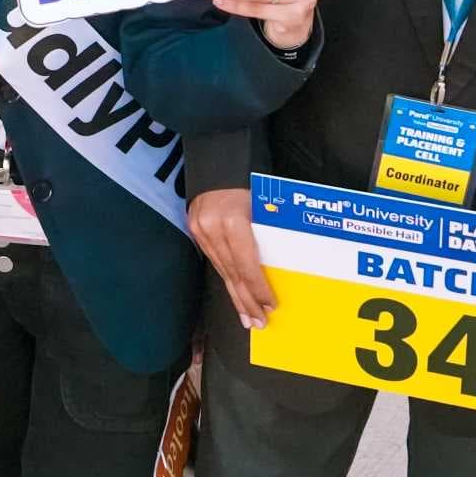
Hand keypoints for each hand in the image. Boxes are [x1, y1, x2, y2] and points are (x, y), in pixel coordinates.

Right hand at [188, 185, 275, 329]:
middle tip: (258, 323)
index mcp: (234, 221)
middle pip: (232, 273)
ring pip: (221, 270)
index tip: (270, 306)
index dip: (258, 290)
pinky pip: (214, 259)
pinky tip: (233, 291)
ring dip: (235, 295)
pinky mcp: (195, 228)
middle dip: (247, 301)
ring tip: (247, 316)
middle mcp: (213, 228)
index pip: (247, 266)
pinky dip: (226, 277)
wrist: (219, 154)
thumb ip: (269, 235)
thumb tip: (281, 268)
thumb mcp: (267, 205)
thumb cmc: (251, 178)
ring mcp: (200, 229)